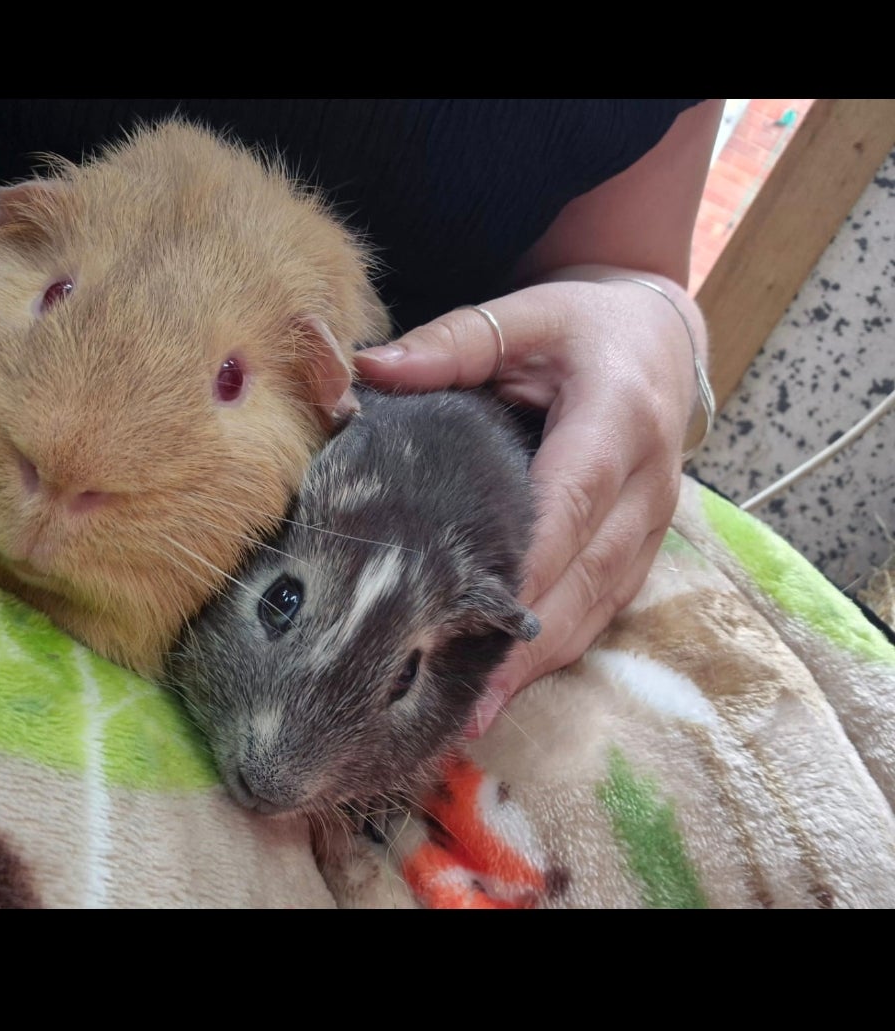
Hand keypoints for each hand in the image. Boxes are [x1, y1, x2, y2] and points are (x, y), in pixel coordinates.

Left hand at [354, 277, 700, 733]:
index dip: (530, 563)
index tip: (475, 613)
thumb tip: (369, 368)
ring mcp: (654, 526)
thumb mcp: (523, 315)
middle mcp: (649, 482)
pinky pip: (602, 612)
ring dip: (536, 664)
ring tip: (472, 714)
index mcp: (619, 416)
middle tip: (460, 698)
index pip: (573, 501)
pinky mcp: (643, 554)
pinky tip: (503, 691)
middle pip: (587, 574)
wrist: (661, 341)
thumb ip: (451, 343)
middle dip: (525, 641)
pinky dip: (553, 653)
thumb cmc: (582, 329)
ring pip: (597, 607)